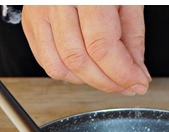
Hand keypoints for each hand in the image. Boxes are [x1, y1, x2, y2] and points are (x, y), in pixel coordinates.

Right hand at [20, 6, 150, 94]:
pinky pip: (45, 59)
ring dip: (87, 81)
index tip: (137, 83)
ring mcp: (40, 10)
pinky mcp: (30, 19)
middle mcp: (58, 1)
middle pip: (79, 60)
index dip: (121, 73)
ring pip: (59, 65)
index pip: (101, 46)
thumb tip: (135, 70)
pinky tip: (86, 69)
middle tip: (127, 85)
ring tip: (107, 77)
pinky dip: (67, 72)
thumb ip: (132, 34)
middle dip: (107, 82)